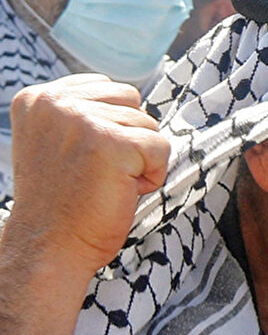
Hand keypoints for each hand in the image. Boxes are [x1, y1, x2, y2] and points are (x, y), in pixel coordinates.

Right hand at [0, 75, 169, 334]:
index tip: (86, 160)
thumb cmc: (64, 202)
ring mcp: (81, 119)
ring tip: (107, 184)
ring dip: (140, 160)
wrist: (51, 246)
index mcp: (39, 98)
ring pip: (149, 124)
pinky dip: (153, 176)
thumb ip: (85, 114)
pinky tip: (122, 191)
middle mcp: (54, 102)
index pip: (107, 88)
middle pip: (131, 100)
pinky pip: (162, 147)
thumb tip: (134, 100)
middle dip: (129, 139)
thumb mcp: (61, 142)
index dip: (113, 128)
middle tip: (100, 174)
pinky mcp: (111, 143)